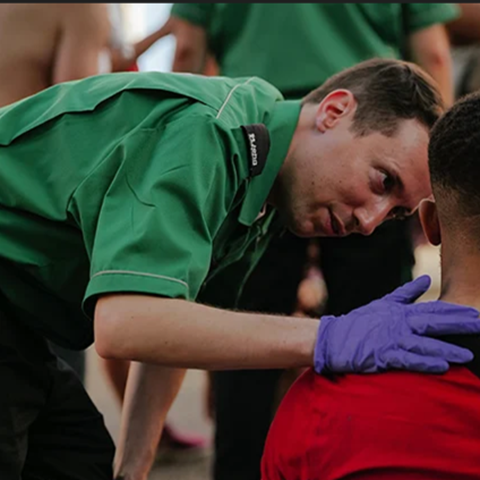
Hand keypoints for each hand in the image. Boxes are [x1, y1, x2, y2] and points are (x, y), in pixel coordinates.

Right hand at [314, 275, 479, 373]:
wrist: (333, 338)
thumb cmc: (359, 322)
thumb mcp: (383, 304)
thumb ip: (406, 293)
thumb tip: (427, 280)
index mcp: (400, 312)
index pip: (432, 310)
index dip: (455, 312)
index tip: (476, 313)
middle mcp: (398, 324)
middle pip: (432, 323)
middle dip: (458, 325)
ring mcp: (390, 340)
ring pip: (423, 344)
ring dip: (446, 349)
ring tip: (467, 355)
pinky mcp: (382, 355)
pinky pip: (407, 360)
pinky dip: (424, 362)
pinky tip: (441, 366)